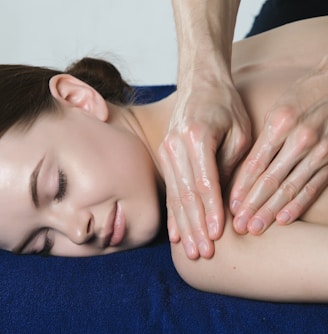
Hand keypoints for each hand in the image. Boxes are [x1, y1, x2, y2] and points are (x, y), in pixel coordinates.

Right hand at [159, 79, 250, 258]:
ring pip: (175, 196)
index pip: (205, 183)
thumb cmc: (225, 106)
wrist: (200, 83)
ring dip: (183, 225)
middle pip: (186, 194)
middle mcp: (175, 146)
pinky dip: (173, 213)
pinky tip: (175, 233)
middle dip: (195, 227)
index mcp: (196, 137)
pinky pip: (170, 189)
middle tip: (202, 254)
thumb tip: (225, 202)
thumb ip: (230, 167)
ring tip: (190, 250)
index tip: (217, 236)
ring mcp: (166, 151)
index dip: (211, 212)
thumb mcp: (239, 133)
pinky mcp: (164, 156)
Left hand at [230, 56, 327, 234]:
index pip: (255, 163)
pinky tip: (283, 220)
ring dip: (271, 211)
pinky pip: (312, 187)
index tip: (229, 206)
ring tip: (255, 228)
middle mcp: (300, 139)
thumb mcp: (276, 111)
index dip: (241, 188)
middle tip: (238, 226)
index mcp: (281, 124)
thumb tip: (244, 172)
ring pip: (290, 188)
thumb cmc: (300, 98)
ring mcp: (319, 152)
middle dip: (253, 205)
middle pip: (271, 180)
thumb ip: (263, 141)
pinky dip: (297, 205)